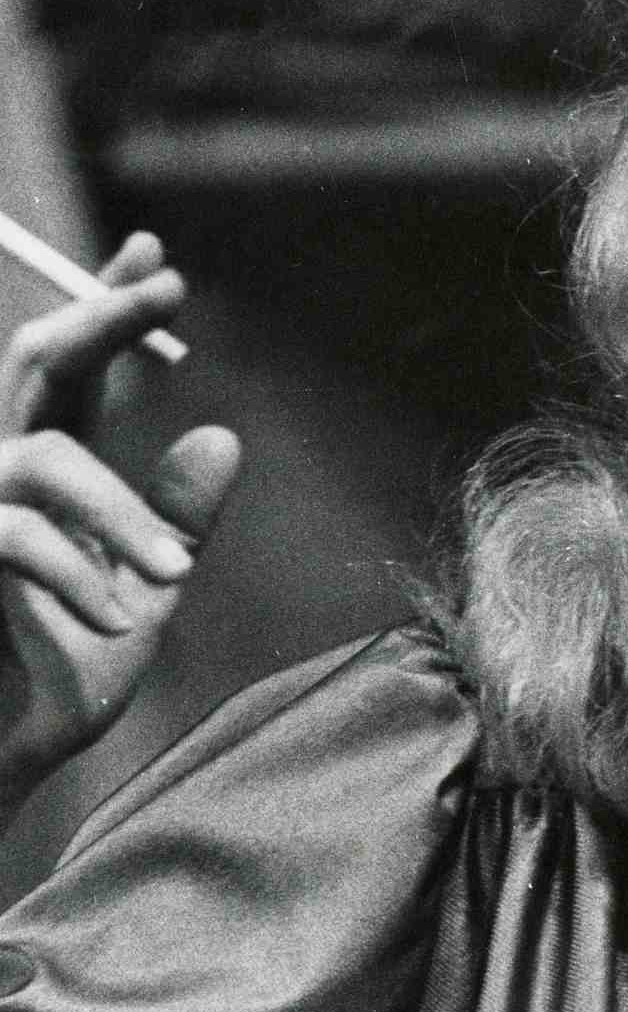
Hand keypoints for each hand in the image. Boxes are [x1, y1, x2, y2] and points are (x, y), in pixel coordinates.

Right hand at [0, 232, 240, 814]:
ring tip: (176, 574)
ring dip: (121, 513)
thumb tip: (222, 435)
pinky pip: (15, 540)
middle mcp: (4, 473)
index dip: (109, 307)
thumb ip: (175, 521)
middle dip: (100, 320)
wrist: (0, 757)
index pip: (76, 368)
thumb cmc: (56, 680)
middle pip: (37, 362)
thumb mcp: (143, 595)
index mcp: (48, 470)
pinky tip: (121, 618)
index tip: (155, 255)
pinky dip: (79, 578)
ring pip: (45, 461)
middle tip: (166, 291)